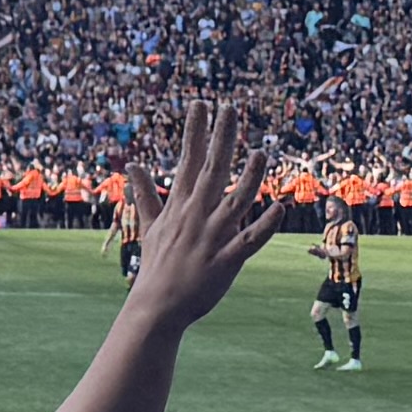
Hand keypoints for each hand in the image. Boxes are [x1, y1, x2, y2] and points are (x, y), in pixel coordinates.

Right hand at [115, 98, 295, 332]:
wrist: (156, 307)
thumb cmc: (156, 265)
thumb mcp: (150, 225)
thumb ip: (146, 194)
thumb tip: (132, 166)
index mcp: (180, 206)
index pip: (188, 160)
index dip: (195, 132)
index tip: (201, 104)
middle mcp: (195, 216)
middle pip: (212, 171)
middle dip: (221, 139)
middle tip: (230, 109)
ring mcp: (211, 238)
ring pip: (235, 203)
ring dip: (249, 179)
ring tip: (261, 153)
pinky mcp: (225, 261)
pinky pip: (248, 241)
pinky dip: (264, 226)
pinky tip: (279, 209)